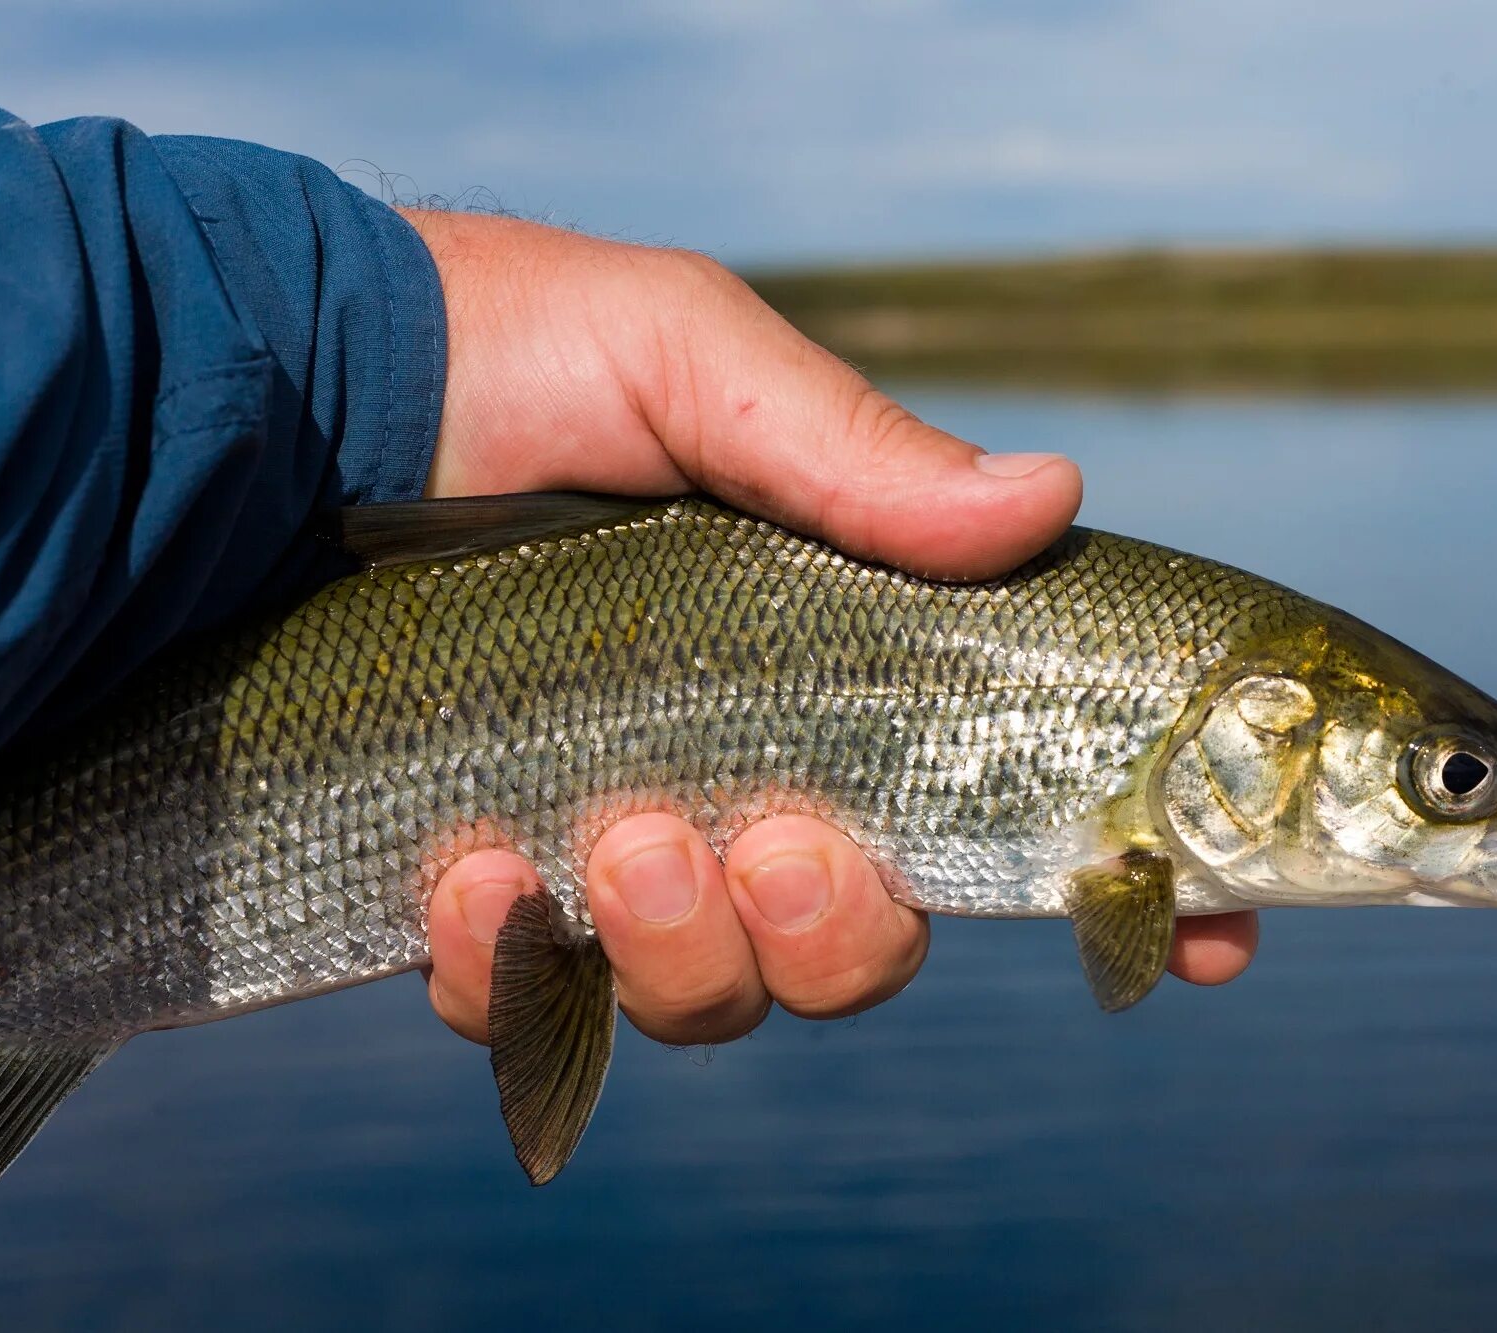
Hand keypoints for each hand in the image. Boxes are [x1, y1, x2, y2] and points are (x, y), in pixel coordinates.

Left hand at [397, 209, 1258, 1046]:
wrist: (293, 393)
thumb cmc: (520, 351)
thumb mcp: (700, 366)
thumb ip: (861, 458)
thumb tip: (1052, 495)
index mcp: (840, 671)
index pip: (1013, 804)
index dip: (1124, 883)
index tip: (1203, 931)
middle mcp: (750, 777)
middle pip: (866, 948)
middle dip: (842, 933)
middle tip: (782, 840)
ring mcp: (619, 846)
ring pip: (716, 998)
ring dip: (686, 948)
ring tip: (620, 833)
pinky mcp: (487, 888)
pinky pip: (533, 1003)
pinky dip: (511, 965)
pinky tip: (473, 867)